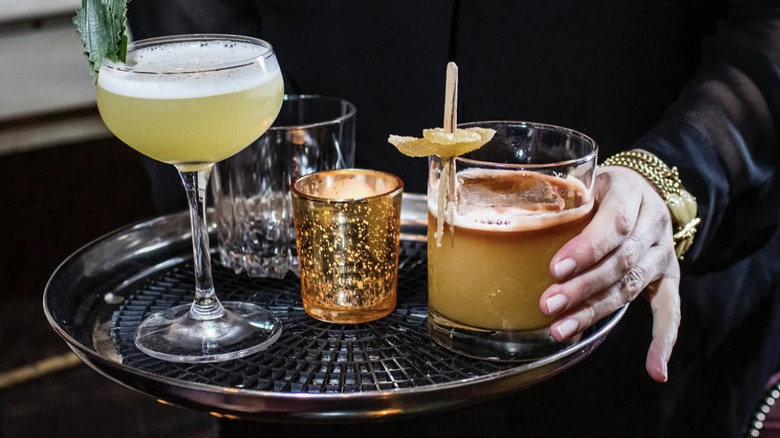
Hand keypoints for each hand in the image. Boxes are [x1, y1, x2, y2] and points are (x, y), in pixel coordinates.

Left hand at [539, 166, 680, 381]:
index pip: (614, 224)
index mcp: (632, 193)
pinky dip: (664, 341)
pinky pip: (670, 311)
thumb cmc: (600, 187)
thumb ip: (560, 201)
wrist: (643, 187)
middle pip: (620, 262)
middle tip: (548, 305)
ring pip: (630, 287)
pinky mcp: (668, 277)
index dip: (587, 249)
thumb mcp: (582, 180)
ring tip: (561, 330)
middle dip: (582, 287)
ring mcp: (663, 253)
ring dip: (595, 311)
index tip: (556, 269)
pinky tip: (655, 369)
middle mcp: (654, 223)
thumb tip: (515, 226)